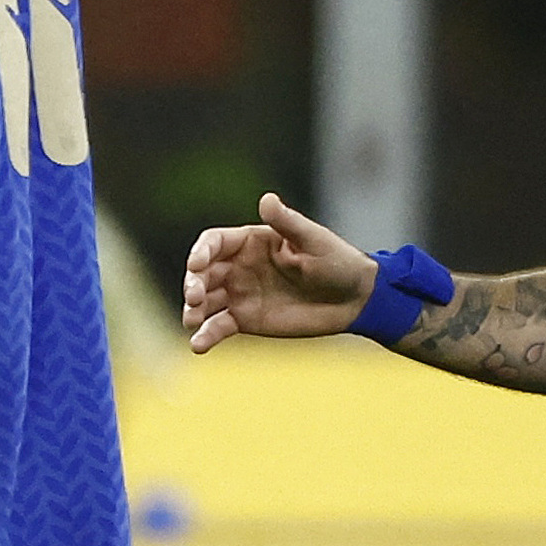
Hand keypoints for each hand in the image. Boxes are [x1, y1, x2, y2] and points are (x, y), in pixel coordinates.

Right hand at [180, 192, 380, 350]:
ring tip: (191, 321)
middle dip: (192, 284)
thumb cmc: (337, 262)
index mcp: (251, 241)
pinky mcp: (245, 320)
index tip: (197, 265)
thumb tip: (266, 199)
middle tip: (195, 298)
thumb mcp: (313, 240)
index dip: (201, 252)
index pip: (214, 242)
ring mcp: (240, 294)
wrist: (354, 300)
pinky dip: (205, 336)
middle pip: (202, 273)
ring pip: (204, 301)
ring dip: (192, 310)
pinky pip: (218, 326)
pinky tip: (199, 345)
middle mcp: (239, 267)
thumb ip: (287, 222)